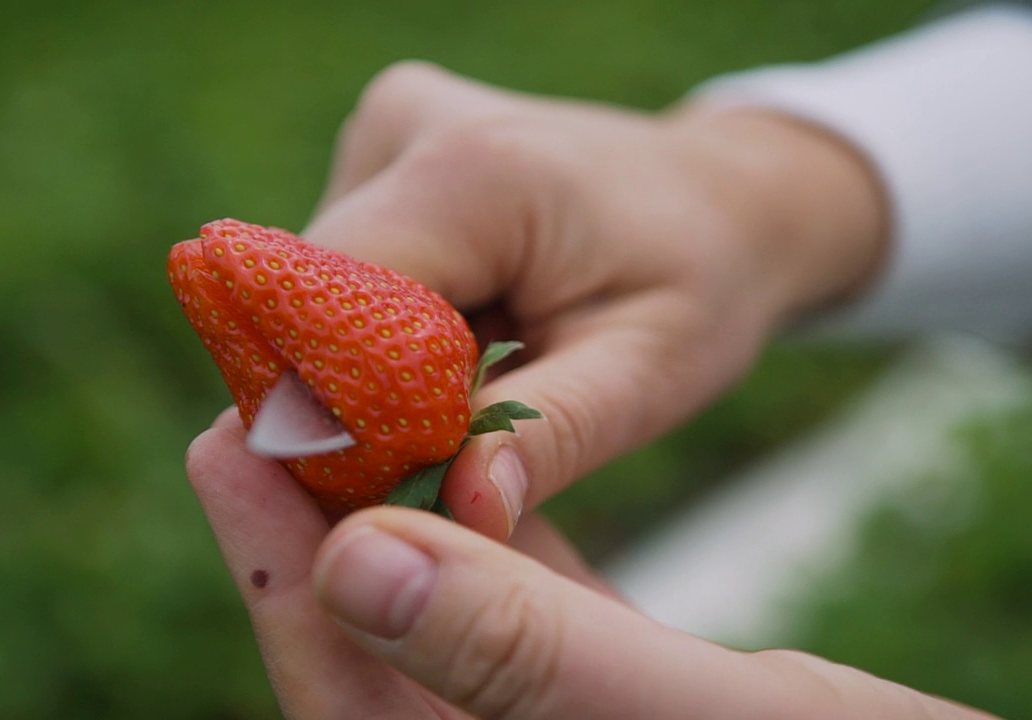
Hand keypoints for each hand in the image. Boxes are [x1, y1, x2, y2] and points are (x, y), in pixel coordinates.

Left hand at [187, 409, 993, 718]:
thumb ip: (521, 652)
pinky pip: (504, 590)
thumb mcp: (694, 710)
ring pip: (430, 604)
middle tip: (258, 400)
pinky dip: (477, 512)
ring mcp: (530, 718)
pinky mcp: (588, 678)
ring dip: (386, 499)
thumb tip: (356, 559)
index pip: (339, 692)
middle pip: (364, 640)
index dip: (275, 570)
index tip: (227, 444)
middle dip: (310, 521)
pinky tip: (457, 433)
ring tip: (343, 391)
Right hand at [302, 62, 887, 539]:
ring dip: (370, 370)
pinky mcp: (384, 153)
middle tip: (434, 472)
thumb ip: (552, 436)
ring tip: (468, 399)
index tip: (389, 501)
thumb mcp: (654, 369)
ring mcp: (388, 131)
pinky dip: (382, 334)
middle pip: (312, 303)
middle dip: (354, 402)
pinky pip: (343, 273)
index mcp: (472, 172)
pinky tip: (457, 354)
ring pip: (319, 295)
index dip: (339, 418)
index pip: (331, 312)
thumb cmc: (700, 278)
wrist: (720, 196)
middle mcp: (407, 129)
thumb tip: (459, 516)